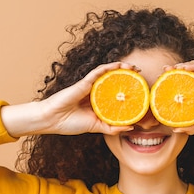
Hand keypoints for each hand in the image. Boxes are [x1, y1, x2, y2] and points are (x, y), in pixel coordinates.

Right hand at [1, 62, 136, 136]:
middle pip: (114, 81)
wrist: (53, 120)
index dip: (128, 90)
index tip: (141, 90)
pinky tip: (119, 65)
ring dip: (121, 68)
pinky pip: (98, 72)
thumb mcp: (96, 127)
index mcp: (98, 102)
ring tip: (134, 67)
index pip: (115, 93)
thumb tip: (131, 127)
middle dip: (128, 76)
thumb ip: (112, 128)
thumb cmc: (71, 123)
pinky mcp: (84, 83)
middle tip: (140, 74)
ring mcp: (90, 86)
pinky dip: (109, 67)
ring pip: (108, 73)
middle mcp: (95, 92)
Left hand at [167, 59, 193, 134]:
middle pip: (189, 72)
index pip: (186, 83)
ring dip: (183, 65)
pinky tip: (185, 68)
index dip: (174, 81)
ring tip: (172, 68)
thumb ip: (193, 126)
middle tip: (163, 71)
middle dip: (175, 70)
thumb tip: (175, 129)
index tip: (162, 82)